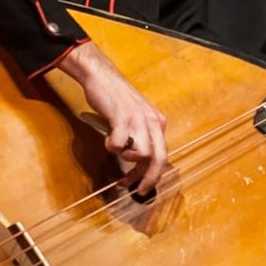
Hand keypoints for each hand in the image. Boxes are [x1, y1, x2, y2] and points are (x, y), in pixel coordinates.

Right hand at [63, 42, 167, 193]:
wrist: (102, 77)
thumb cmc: (116, 99)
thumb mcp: (137, 119)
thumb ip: (142, 138)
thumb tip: (139, 167)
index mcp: (158, 123)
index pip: (162, 156)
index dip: (152, 175)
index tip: (141, 185)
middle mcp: (152, 121)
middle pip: (159, 158)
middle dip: (149, 178)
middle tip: (139, 189)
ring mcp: (138, 119)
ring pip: (142, 153)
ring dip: (127, 157)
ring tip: (116, 147)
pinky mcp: (122, 117)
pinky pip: (120, 144)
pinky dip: (112, 146)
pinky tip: (108, 137)